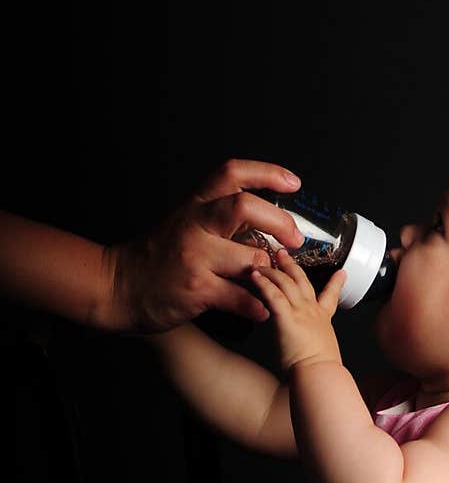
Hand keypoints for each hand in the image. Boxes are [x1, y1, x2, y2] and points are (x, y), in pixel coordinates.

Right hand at [107, 159, 309, 332]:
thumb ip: (219, 219)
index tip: (293, 183)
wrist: (120, 286)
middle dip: (279, 222)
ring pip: (249, 257)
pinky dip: (258, 306)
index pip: (233, 174)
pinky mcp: (197, 289)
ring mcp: (196, 257)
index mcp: (196, 205)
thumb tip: (266, 222)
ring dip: (271, 271)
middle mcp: (196, 224)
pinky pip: (241, 297)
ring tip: (277, 280)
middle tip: (295, 239)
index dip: (267, 173)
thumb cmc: (159, 258)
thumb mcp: (185, 223)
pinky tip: (262, 309)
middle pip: (244, 207)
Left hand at [248, 249, 346, 373]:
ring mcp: (300, 312)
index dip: (336, 283)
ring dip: (273, 271)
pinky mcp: (287, 318)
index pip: (331, 296)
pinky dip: (264, 284)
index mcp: (322, 320)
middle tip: (283, 253)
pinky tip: (255, 277)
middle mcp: (312, 311)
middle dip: (292, 265)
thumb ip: (316, 344)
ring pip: (286, 283)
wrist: (319, 374)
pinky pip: (274, 295)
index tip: (341, 273)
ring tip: (262, 263)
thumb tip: (311, 351)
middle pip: (302, 281)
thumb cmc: (320, 371)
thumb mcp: (324, 352)